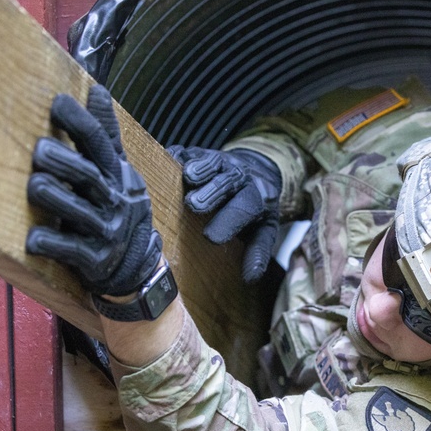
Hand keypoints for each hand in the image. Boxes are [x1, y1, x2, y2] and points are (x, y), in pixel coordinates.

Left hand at [26, 85, 161, 296]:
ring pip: (79, 212)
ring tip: (35, 184)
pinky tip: (32, 238)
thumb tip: (97, 90)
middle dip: (65, 163)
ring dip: (56, 198)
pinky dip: (51, 244)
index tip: (57, 102)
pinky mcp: (94, 258)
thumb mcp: (118, 171)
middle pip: (89, 176)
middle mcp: (114, 200)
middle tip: (39, 150)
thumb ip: (105, 134)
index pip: (100, 142)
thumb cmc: (116, 208)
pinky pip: (71, 250)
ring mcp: (105, 230)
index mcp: (116, 175)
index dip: (80, 121)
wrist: (135, 265)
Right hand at [167, 146, 280, 282]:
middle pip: (227, 182)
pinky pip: (188, 152)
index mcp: (255, 197)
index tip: (212, 238)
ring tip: (188, 177)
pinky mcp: (199, 152)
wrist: (253, 171)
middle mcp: (238, 176)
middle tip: (195, 205)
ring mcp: (219, 161)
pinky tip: (169, 161)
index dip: (229, 221)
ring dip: (200, 168)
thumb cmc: (252, 208)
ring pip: (211, 162)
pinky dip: (177, 156)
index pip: (246, 207)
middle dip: (213, 192)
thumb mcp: (262, 230)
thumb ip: (257, 252)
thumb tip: (250, 278)